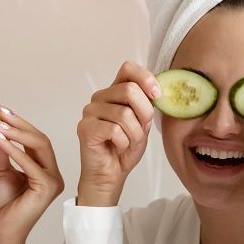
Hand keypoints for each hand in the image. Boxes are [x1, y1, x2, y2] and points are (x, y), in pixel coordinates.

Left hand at [0, 107, 63, 243]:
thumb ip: (2, 149)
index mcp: (43, 170)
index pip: (35, 140)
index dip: (18, 124)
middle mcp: (52, 175)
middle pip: (40, 140)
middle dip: (19, 124)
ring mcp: (52, 182)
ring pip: (40, 146)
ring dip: (17, 133)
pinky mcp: (47, 189)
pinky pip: (31, 163)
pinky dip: (14, 149)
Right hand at [76, 61, 157, 206]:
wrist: (110, 175)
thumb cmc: (125, 149)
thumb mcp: (143, 123)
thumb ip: (147, 104)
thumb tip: (158, 90)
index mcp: (115, 91)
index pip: (128, 69)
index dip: (146, 78)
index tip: (157, 95)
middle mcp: (100, 97)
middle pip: (130, 90)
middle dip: (144, 114)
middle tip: (141, 131)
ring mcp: (90, 112)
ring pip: (124, 114)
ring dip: (134, 134)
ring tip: (128, 143)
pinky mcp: (85, 128)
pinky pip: (114, 130)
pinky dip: (123, 142)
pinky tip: (118, 147)